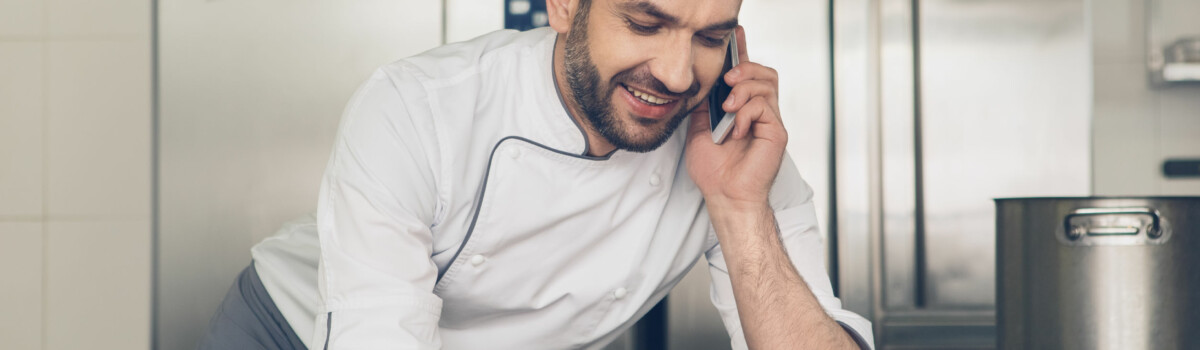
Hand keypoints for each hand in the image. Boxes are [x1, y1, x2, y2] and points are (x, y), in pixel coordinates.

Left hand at [685, 26, 786, 212]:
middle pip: (764, 73)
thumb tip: (704, 80)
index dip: (743, 53)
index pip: (747, 75)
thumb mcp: (699, 127)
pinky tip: (735, 130)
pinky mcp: (776, 132)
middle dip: (744, 68)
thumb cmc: (713, 170)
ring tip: (727, 107)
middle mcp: (759, 112)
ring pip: (767, 83)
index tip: (736, 35)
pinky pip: (764, 106)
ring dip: (743, 89)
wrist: (724, 194)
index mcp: (741, 109)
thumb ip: (705, 103)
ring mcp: (769, 121)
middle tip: (726, 80)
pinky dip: (745, 113)